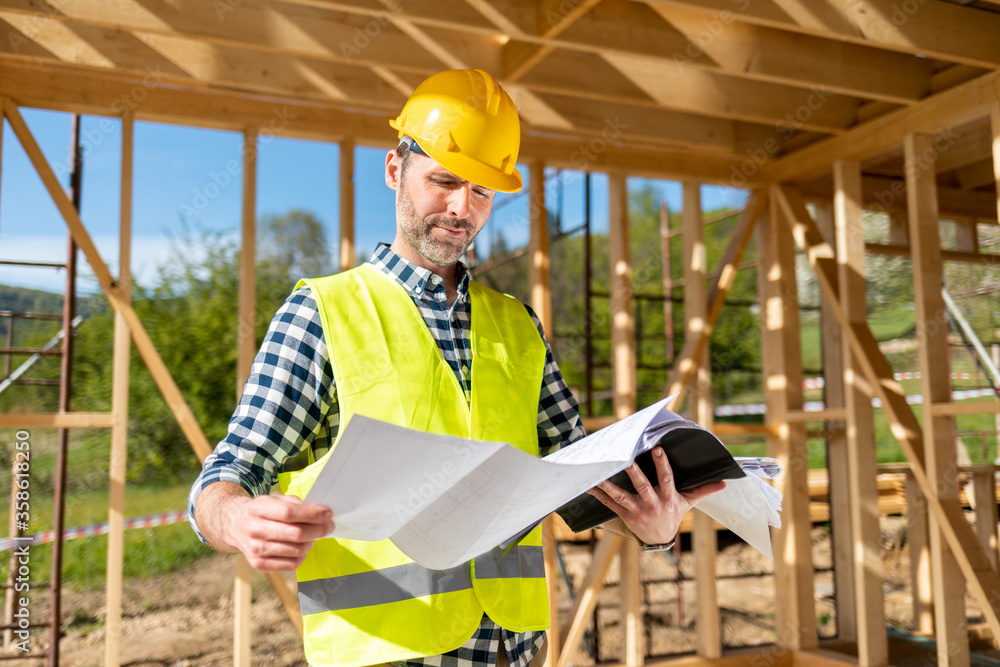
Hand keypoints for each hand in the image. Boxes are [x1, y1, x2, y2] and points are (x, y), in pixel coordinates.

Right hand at [225, 494, 333, 570]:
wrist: (234, 525)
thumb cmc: (261, 511)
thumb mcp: (273, 499)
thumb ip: (294, 503)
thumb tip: (318, 513)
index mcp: (258, 509)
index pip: (289, 513)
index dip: (312, 514)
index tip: (328, 514)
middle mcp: (254, 529)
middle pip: (295, 534)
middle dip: (318, 530)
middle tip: (329, 526)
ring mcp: (255, 549)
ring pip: (295, 550)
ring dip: (311, 543)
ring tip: (314, 536)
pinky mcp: (258, 564)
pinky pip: (290, 564)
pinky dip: (302, 556)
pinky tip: (303, 547)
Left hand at [587, 447, 725, 545]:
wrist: (660, 540)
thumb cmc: (674, 515)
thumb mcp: (689, 503)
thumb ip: (703, 490)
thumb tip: (724, 482)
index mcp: (668, 498)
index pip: (666, 478)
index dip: (662, 464)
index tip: (657, 449)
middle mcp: (652, 504)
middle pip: (642, 486)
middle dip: (634, 473)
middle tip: (626, 459)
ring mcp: (637, 510)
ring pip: (622, 496)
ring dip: (609, 485)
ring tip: (598, 474)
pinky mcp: (625, 515)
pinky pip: (610, 503)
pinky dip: (598, 494)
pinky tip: (587, 485)